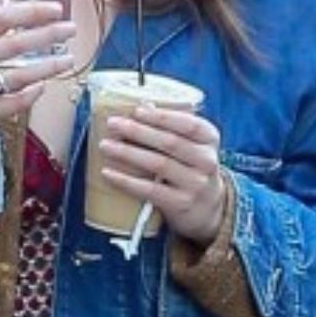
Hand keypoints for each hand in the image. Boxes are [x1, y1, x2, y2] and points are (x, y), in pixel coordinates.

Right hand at [0, 0, 74, 148]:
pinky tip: (44, 85)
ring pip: (19, 75)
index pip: (2, 18)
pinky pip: (15, 102)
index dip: (32, 11)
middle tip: (71, 30)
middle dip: (48, 35)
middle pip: (14, 44)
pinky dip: (33, 93)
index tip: (57, 9)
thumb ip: (10, 21)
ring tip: (68, 59)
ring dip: (49, 66)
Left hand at [95, 102, 227, 245]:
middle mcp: (206, 161)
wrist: (206, 209)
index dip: (162, 116)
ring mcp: (195, 184)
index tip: (136, 110)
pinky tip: (108, 172)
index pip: (188, 124)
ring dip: (128, 153)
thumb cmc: (190, 168)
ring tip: (105, 145)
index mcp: (210, 139)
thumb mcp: (193, 146)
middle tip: (112, 124)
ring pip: (158, 164)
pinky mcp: (181, 204)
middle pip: (169, 142)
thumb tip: (141, 107)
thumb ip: (173, 129)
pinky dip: (126, 181)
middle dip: (138, 131)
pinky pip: (150, 190)